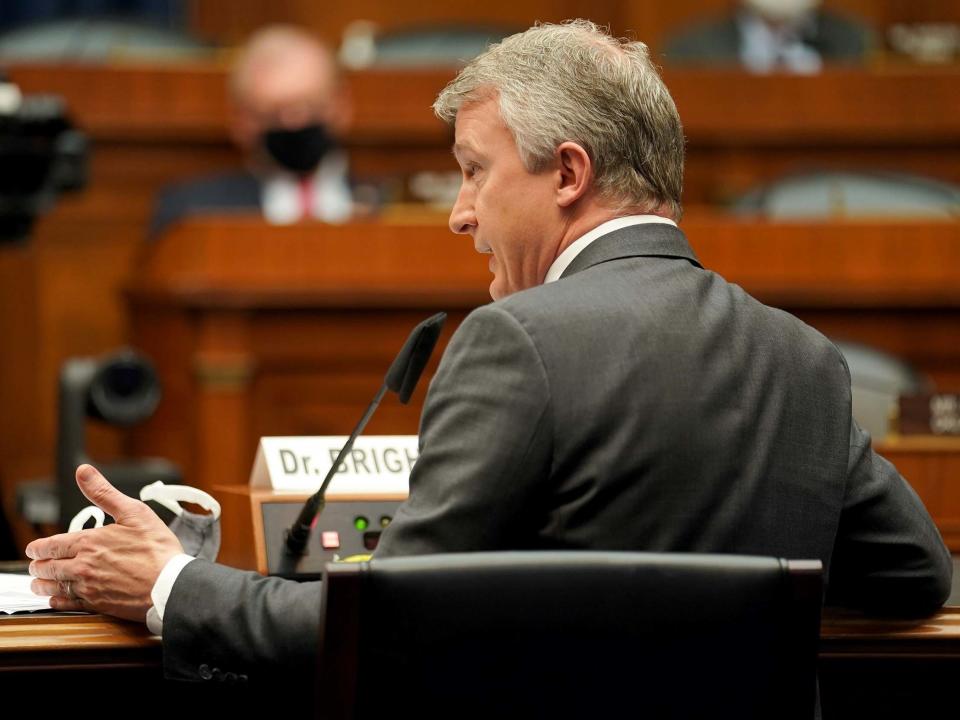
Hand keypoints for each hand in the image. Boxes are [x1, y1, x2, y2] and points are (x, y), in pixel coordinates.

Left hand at [25, 464, 183, 620]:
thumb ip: (103, 492)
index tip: (35, 548)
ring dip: (42, 584)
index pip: (51, 545)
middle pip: (47, 567)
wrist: (170, 584)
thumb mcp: (134, 512)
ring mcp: (88, 587)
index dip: (38, 547)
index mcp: (89, 542)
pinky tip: (55, 599)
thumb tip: (84, 472)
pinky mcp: (97, 605)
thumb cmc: (157, 549)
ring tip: (39, 582)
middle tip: (36, 565)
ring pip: (53, 587)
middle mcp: (82, 566)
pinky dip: (56, 601)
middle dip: (38, 565)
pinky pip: (66, 604)